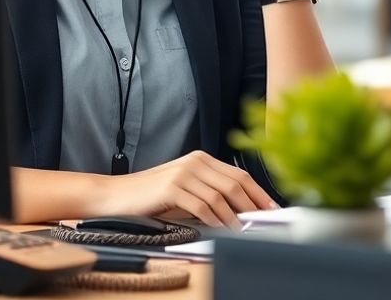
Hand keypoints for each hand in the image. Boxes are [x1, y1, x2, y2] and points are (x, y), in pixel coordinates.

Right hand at [98, 150, 277, 227]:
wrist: (118, 195)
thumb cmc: (152, 196)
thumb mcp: (185, 190)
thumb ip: (210, 194)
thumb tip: (241, 211)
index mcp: (201, 159)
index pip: (239, 174)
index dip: (259, 192)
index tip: (272, 208)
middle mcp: (195, 162)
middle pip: (235, 183)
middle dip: (253, 205)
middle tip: (265, 222)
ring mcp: (184, 173)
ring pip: (221, 195)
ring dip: (236, 217)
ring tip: (244, 231)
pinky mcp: (172, 187)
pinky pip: (203, 206)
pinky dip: (216, 219)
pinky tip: (222, 228)